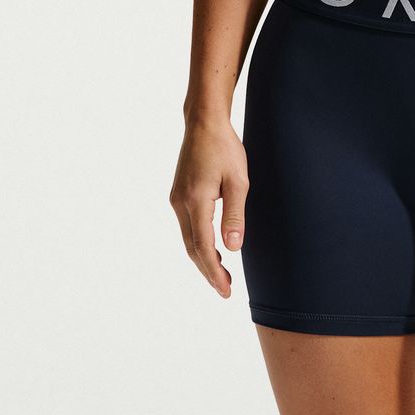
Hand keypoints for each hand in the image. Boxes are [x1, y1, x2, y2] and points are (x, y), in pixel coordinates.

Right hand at [170, 114, 249, 296]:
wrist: (203, 123)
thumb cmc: (225, 148)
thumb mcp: (238, 181)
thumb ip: (235, 215)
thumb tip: (232, 247)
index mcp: (195, 201)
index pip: (203, 246)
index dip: (214, 271)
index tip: (225, 289)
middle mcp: (180, 203)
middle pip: (192, 248)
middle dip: (208, 272)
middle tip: (225, 291)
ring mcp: (176, 200)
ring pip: (188, 239)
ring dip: (203, 259)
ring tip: (221, 276)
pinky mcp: (178, 195)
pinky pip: (188, 228)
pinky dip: (198, 244)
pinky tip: (212, 250)